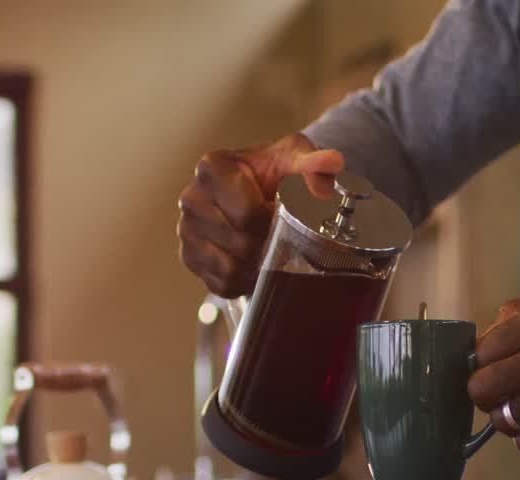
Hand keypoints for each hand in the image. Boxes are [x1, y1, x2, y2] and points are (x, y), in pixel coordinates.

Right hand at [177, 133, 343, 296]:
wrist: (261, 190)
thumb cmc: (274, 172)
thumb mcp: (294, 158)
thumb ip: (312, 161)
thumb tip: (332, 163)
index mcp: (212, 168)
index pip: (246, 211)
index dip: (273, 218)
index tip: (283, 212)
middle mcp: (192, 198)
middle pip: (239, 241)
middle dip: (267, 241)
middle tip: (281, 233)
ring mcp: (187, 230)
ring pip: (230, 265)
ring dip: (257, 263)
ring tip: (270, 246)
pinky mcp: (192, 258)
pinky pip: (222, 282)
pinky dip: (245, 279)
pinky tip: (257, 262)